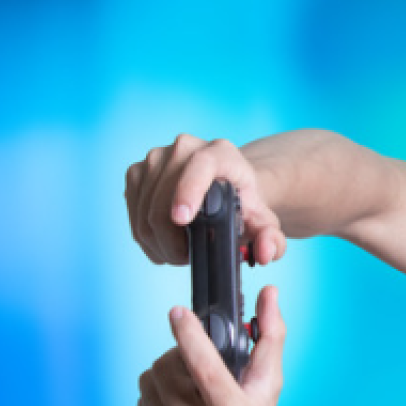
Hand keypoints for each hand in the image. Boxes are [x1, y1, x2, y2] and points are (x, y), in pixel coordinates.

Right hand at [125, 133, 286, 265]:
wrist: (224, 185)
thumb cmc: (243, 204)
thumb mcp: (263, 222)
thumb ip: (272, 240)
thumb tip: (266, 253)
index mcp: (221, 153)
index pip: (201, 165)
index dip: (188, 190)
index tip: (181, 219)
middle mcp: (185, 148)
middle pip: (165, 198)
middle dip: (172, 240)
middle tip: (187, 258)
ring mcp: (156, 158)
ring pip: (144, 210)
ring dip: (158, 242)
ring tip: (179, 252)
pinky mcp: (137, 172)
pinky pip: (132, 212)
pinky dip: (145, 236)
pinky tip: (163, 243)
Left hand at [134, 285, 287, 405]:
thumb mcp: (268, 387)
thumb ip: (270, 337)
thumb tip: (269, 293)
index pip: (204, 368)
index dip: (189, 335)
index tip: (179, 313)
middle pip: (165, 368)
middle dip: (177, 359)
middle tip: (194, 369)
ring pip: (148, 382)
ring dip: (164, 377)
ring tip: (186, 390)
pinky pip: (140, 404)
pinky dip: (155, 401)